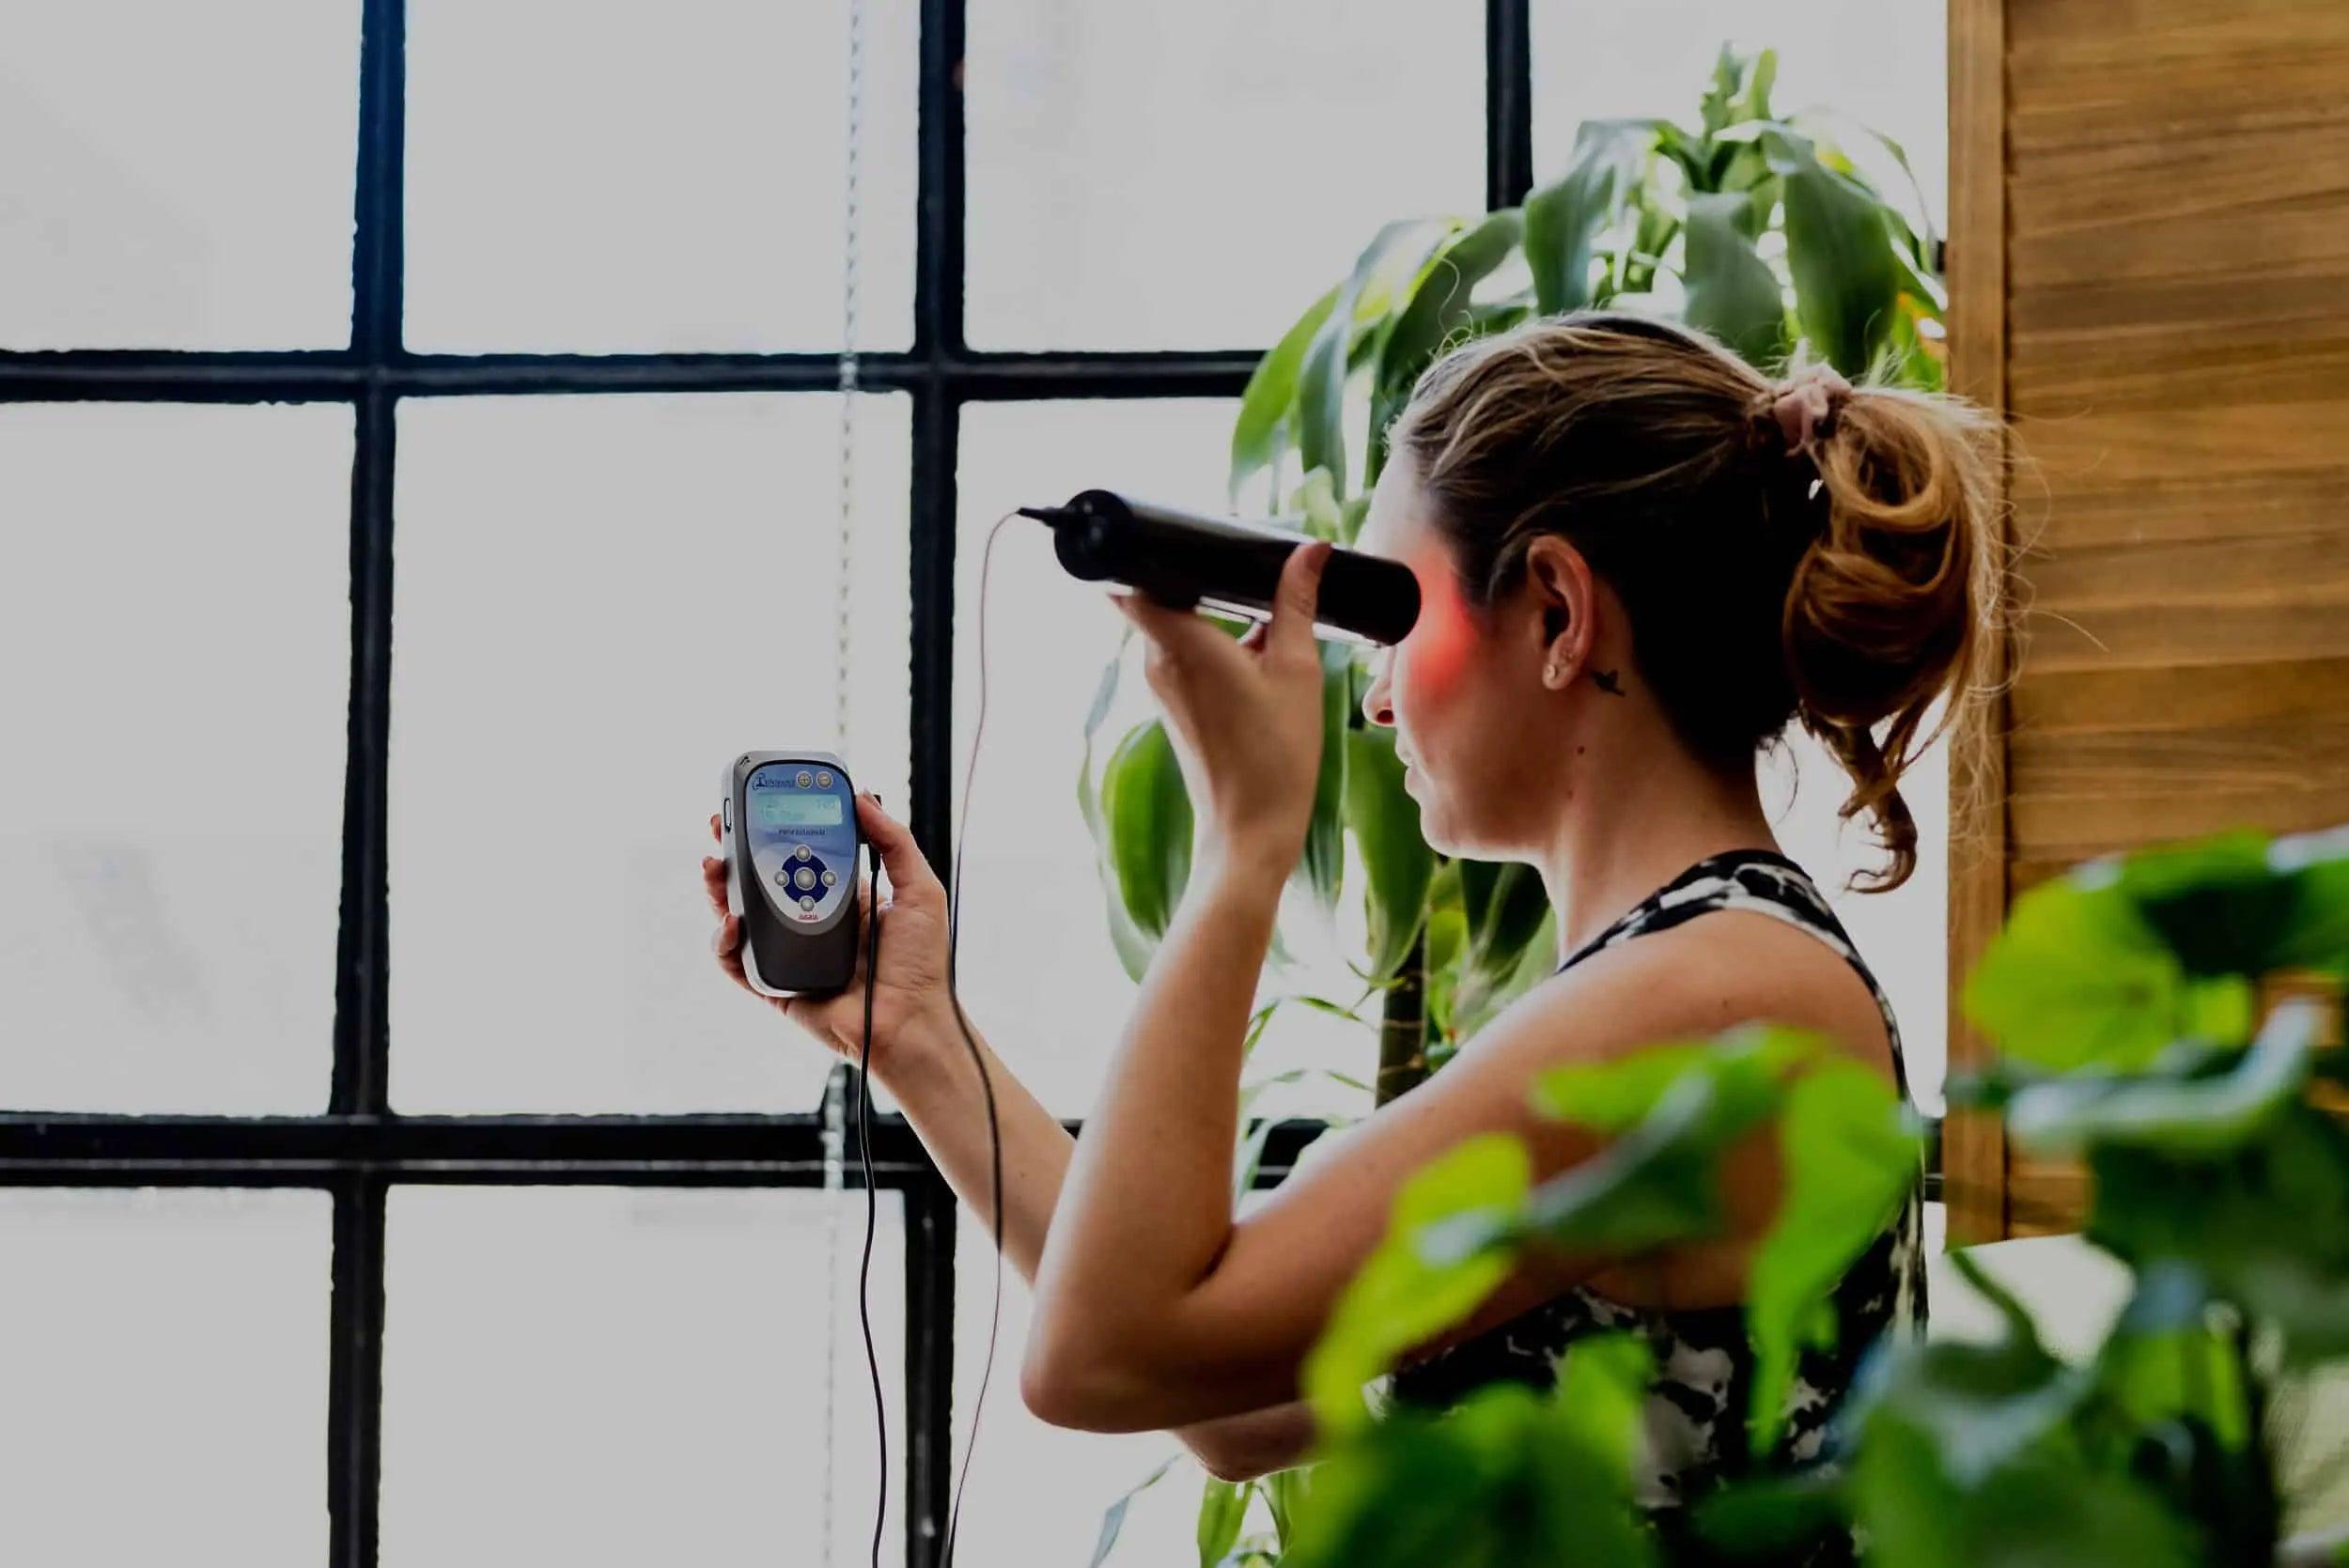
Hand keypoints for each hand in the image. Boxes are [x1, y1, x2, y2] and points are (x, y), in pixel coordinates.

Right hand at [700, 793, 953, 1074]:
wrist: (910, 1022)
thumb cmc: (922, 965)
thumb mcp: (920, 890)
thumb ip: (894, 842)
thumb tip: (864, 799)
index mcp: (841, 896)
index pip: (798, 854)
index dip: (775, 830)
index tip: (759, 804)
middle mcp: (809, 921)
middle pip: (759, 880)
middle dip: (734, 851)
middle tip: (720, 826)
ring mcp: (788, 952)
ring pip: (738, 915)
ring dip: (719, 889)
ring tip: (713, 865)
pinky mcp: (773, 985)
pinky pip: (735, 961)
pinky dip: (723, 941)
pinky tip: (731, 922)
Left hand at [1113, 539, 1331, 875]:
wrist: (1251, 829)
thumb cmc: (1275, 754)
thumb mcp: (1297, 670)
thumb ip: (1297, 604)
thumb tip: (1309, 551)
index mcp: (1181, 644)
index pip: (1133, 580)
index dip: (1149, 551)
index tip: (1182, 534)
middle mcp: (1158, 662)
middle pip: (1161, 598)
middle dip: (1199, 578)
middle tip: (1249, 567)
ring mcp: (1162, 686)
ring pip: (1176, 628)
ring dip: (1213, 615)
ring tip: (1265, 612)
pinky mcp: (1173, 705)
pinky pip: (1184, 656)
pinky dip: (1213, 644)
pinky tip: (1259, 652)